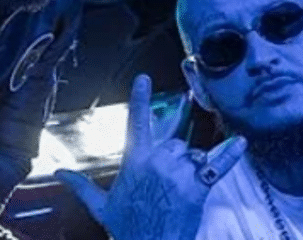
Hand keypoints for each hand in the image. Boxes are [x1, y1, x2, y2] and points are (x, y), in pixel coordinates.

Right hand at [55, 74, 246, 239]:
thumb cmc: (127, 229)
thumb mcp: (101, 206)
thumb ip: (81, 185)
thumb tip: (60, 172)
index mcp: (135, 160)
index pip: (136, 122)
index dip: (140, 99)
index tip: (144, 78)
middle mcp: (157, 161)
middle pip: (174, 143)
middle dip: (175, 159)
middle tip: (168, 185)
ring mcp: (179, 172)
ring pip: (192, 154)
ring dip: (192, 166)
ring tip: (182, 191)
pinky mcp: (198, 186)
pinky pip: (218, 165)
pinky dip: (231, 154)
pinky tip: (241, 142)